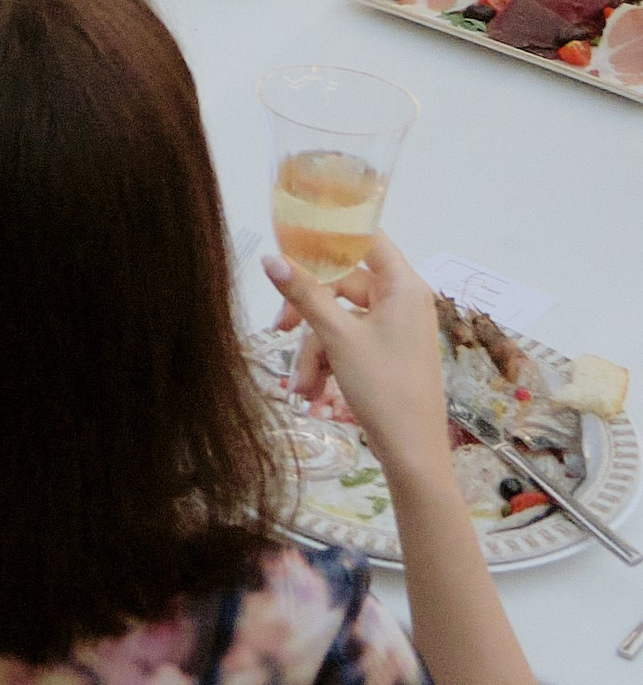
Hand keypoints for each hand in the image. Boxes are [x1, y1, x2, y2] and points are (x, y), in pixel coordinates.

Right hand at [266, 237, 458, 493]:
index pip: (365, 237)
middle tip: (279, 327)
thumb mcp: (337, 337)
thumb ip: (304, 293)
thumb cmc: (383, 387)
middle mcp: (402, 299)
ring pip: (340, 317)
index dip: (330, 232)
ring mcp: (395, 327)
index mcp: (402, 286)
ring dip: (315, 347)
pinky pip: (350, 340)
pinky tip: (312, 389)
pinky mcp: (388, 351)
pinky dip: (329, 360)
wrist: (413, 453)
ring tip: (300, 384)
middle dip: (308, 310)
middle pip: (343, 282)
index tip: (292, 233)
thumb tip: (270, 258)